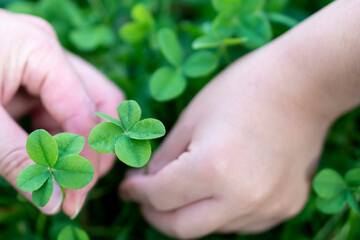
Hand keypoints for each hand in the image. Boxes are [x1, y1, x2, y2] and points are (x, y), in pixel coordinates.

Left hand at [0, 10, 123, 216]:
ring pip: (84, 107)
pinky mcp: (32, 77)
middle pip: (101, 103)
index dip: (84, 159)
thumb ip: (15, 158)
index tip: (73, 199)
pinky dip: (57, 138)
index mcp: (41, 50)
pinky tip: (45, 160)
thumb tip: (53, 202)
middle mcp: (51, 52)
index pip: (85, 112)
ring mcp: (43, 63)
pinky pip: (60, 109)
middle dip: (95, 148)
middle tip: (78, 186)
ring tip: (60, 179)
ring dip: (77, 145)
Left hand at [119, 52, 329, 237]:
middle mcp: (243, 197)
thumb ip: (164, 159)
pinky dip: (221, 210)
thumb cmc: (241, 91)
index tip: (127, 187)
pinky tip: (221, 186)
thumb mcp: (191, 119)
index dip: (135, 192)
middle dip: (155, 214)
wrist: (302, 86)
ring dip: (190, 211)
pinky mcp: (286, 207)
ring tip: (188, 183)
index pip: (159, 197)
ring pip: (211, 227)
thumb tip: (147, 184)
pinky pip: (240, 222)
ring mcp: (268, 207)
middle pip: (181, 229)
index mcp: (213, 168)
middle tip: (146, 197)